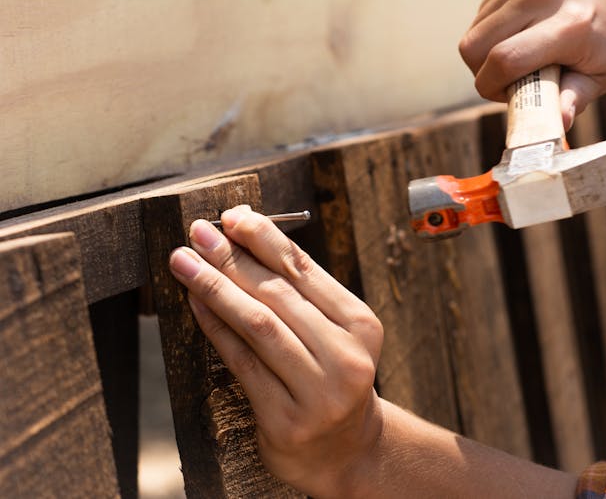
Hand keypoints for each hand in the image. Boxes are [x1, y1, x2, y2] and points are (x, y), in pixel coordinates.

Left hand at [168, 205, 383, 496]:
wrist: (345, 448)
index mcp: (361, 325)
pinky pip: (242, 363)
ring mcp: (318, 392)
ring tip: (184, 262)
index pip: (305, 271)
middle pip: (279, 295)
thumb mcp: (333, 331)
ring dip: (216, 287)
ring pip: (259, 325)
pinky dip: (215, 328)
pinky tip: (195, 304)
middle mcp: (346, 357)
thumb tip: (242, 235)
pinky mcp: (286, 420)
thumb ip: (298, 290)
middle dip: (232, 258)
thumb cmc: (331, 376)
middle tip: (197, 233)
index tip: (231, 216)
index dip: (265, 239)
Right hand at [459, 0, 605, 128]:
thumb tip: (560, 122)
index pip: (504, 60)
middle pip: (474, 47)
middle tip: (511, 79)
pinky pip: (481, 17)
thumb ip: (576, 98)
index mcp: (569, 26)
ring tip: (519, 55)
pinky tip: (518, 35)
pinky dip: (492, 34)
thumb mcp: (605, 73)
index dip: (495, 88)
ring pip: (473, 32)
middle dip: (483, 73)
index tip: (509, 96)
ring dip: (486, 53)